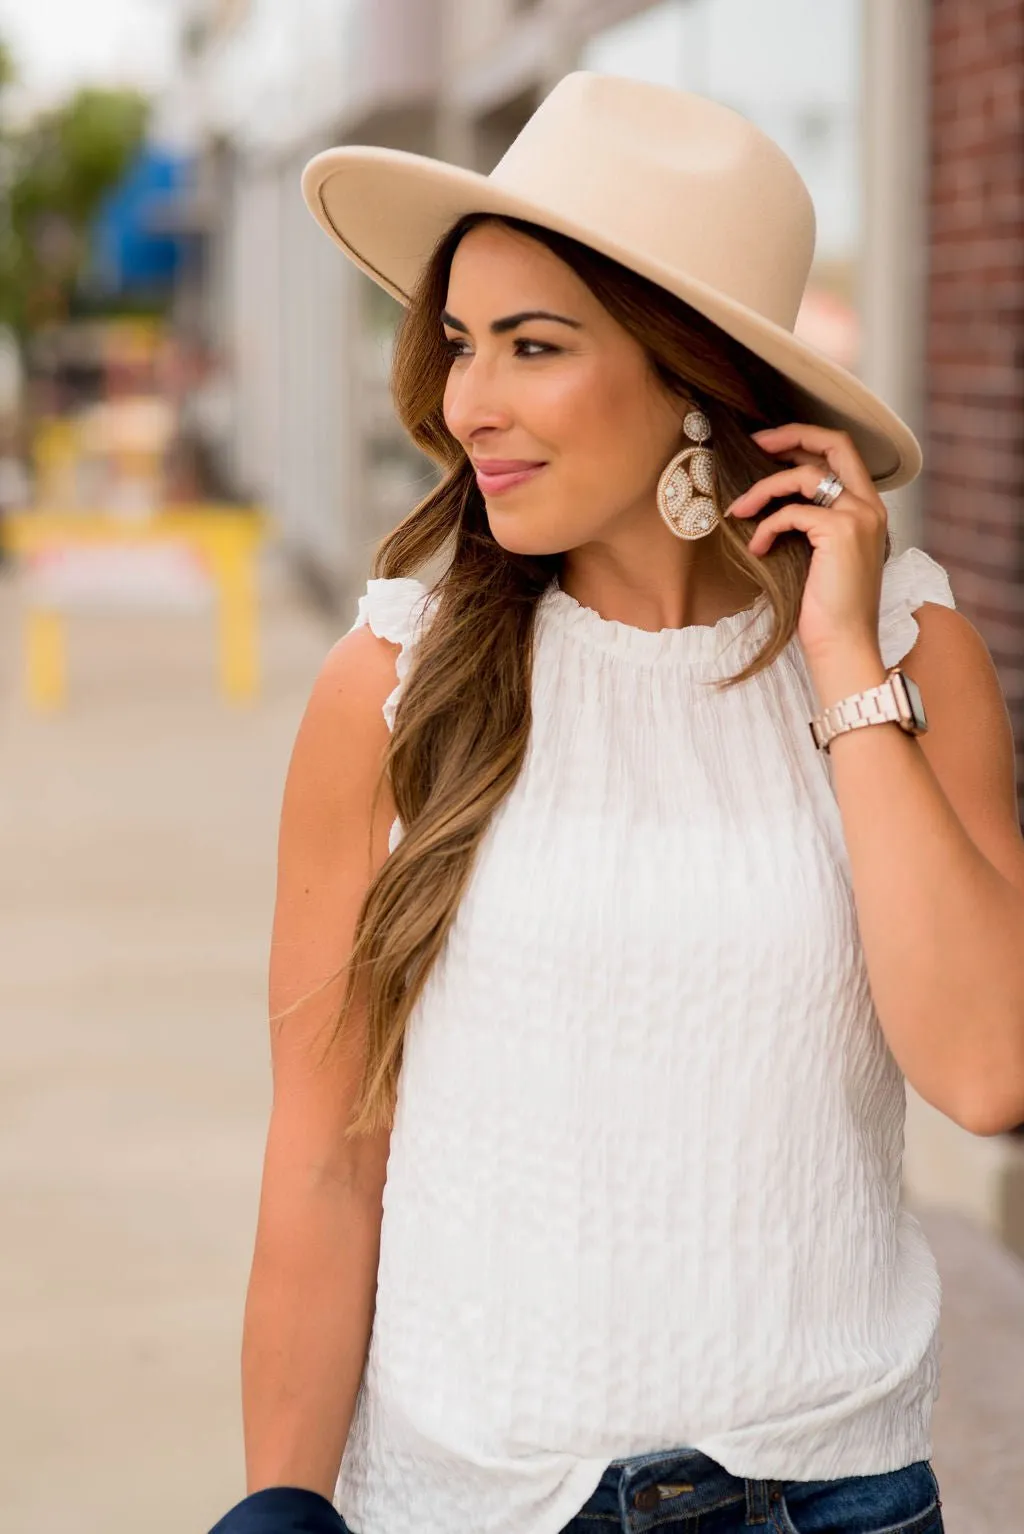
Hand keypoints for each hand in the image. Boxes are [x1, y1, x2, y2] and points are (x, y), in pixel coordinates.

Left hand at [724, 423, 887, 663]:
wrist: (843, 642)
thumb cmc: (827, 606)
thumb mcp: (820, 553)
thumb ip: (810, 519)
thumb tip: (771, 494)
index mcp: (869, 508)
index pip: (842, 451)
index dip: (804, 438)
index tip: (768, 444)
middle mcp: (870, 506)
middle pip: (834, 442)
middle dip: (790, 435)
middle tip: (754, 443)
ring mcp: (858, 516)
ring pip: (804, 476)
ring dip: (762, 490)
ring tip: (737, 512)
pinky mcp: (840, 532)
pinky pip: (791, 513)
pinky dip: (766, 528)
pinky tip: (758, 549)